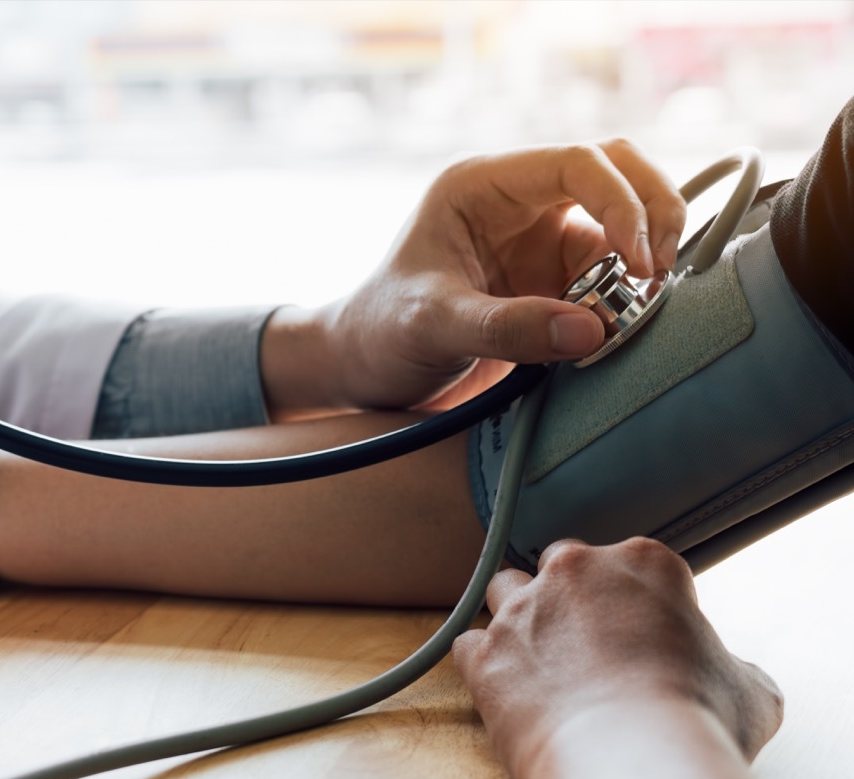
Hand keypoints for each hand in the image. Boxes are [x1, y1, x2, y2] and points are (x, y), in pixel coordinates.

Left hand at [261, 139, 686, 417]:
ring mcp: (541, 241)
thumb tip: (593, 329)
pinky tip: (621, 330)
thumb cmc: (381, 333)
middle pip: (618, 171)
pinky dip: (630, 296)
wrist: (366, 369)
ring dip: (646, 258)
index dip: (621, 202)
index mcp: (482, 186)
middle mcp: (519, 203)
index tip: (637, 263)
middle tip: (660, 272)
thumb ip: (505, 326)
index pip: (577, 162)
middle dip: (653, 211)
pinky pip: (613, 274)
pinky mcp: (554, 281)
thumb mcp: (432, 326)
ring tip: (640, 310)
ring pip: (624, 224)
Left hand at [452, 538, 782, 778]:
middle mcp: (575, 571)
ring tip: (539, 660)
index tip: (642, 632)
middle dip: (570, 595)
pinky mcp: (484, 653)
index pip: (632, 561)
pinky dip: (483, 665)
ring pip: (505, 590)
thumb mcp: (752, 690)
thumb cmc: (699, 723)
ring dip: (518, 618)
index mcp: (643, 563)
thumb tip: (735, 676)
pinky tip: (506, 690)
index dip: (636, 599)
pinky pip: (469, 645)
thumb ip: (734, 666)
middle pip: (561, 564)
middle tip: (587, 642)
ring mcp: (522, 609)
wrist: (634, 759)